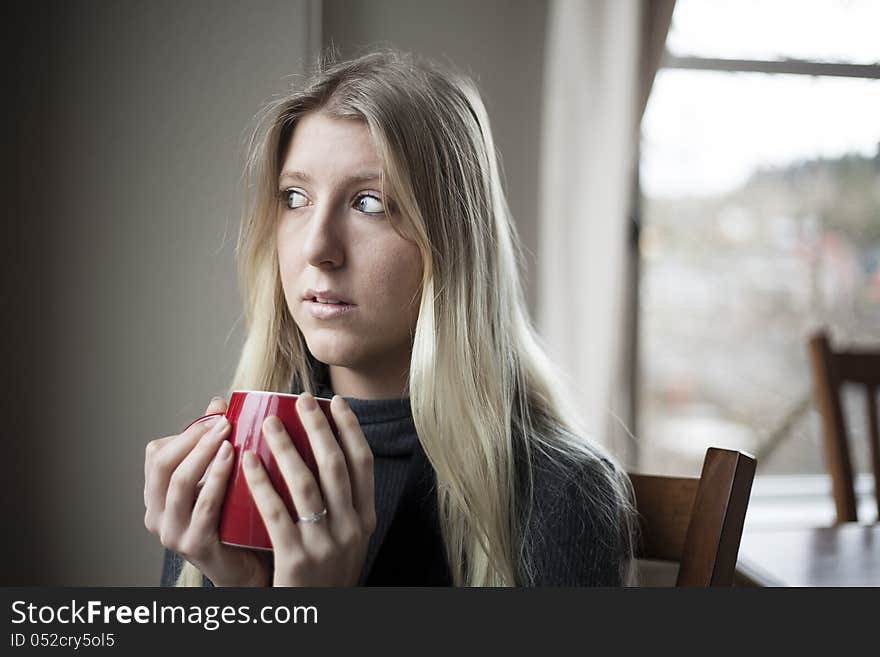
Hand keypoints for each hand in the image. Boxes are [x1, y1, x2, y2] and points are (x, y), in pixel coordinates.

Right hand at [144, 397, 270, 586]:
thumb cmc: (234, 520)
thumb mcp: (221, 478)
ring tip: (228, 434)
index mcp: (158, 497)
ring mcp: (173, 533)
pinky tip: (236, 460)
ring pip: (180, 483)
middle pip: (163, 465)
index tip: (218, 414)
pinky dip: (218, 478)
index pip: (157, 454)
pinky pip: (204, 506)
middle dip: (194, 438)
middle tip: (223, 421)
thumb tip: (219, 402)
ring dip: (205, 453)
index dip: (188, 432)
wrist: (247, 568)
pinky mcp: (195, 546)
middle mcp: (157, 516)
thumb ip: (215, 444)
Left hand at [242, 393, 376, 585]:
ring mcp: (325, 543)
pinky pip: (276, 512)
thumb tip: (322, 452)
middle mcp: (352, 528)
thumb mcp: (348, 538)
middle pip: (336, 466)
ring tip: (270, 423)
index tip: (335, 402)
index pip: (362, 463)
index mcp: (366, 518)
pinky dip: (262, 483)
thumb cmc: (326, 573)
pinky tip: (249, 461)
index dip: (350, 429)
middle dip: (319, 428)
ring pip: (307, 484)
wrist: (318, 616)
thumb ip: (341, 503)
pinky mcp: (296, 558)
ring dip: (287, 448)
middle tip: (302, 400)